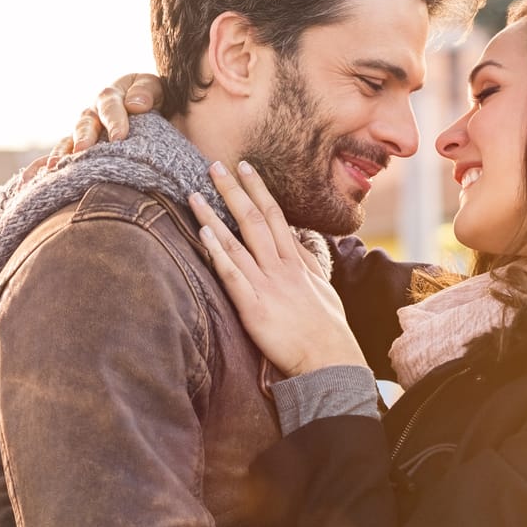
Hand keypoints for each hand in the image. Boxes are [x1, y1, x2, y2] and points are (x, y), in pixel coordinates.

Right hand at [47, 73, 164, 163]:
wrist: (155, 114)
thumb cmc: (154, 100)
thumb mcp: (156, 88)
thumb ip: (147, 91)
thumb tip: (136, 104)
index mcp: (112, 95)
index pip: (110, 104)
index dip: (114, 120)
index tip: (119, 137)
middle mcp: (94, 112)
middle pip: (86, 122)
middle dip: (84, 136)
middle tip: (83, 150)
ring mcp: (84, 131)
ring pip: (71, 139)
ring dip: (64, 152)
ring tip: (57, 165)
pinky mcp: (80, 148)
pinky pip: (64, 154)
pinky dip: (52, 162)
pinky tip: (43, 174)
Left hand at [190, 161, 365, 376]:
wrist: (331, 360)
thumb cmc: (327, 330)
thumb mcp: (322, 289)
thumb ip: (307, 264)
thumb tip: (299, 244)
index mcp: (297, 262)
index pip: (275, 215)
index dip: (258, 189)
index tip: (245, 167)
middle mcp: (282, 267)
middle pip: (255, 219)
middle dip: (234, 190)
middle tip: (214, 165)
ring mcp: (268, 285)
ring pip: (239, 241)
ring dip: (215, 214)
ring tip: (195, 193)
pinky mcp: (254, 307)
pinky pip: (232, 274)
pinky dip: (217, 251)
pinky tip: (203, 233)